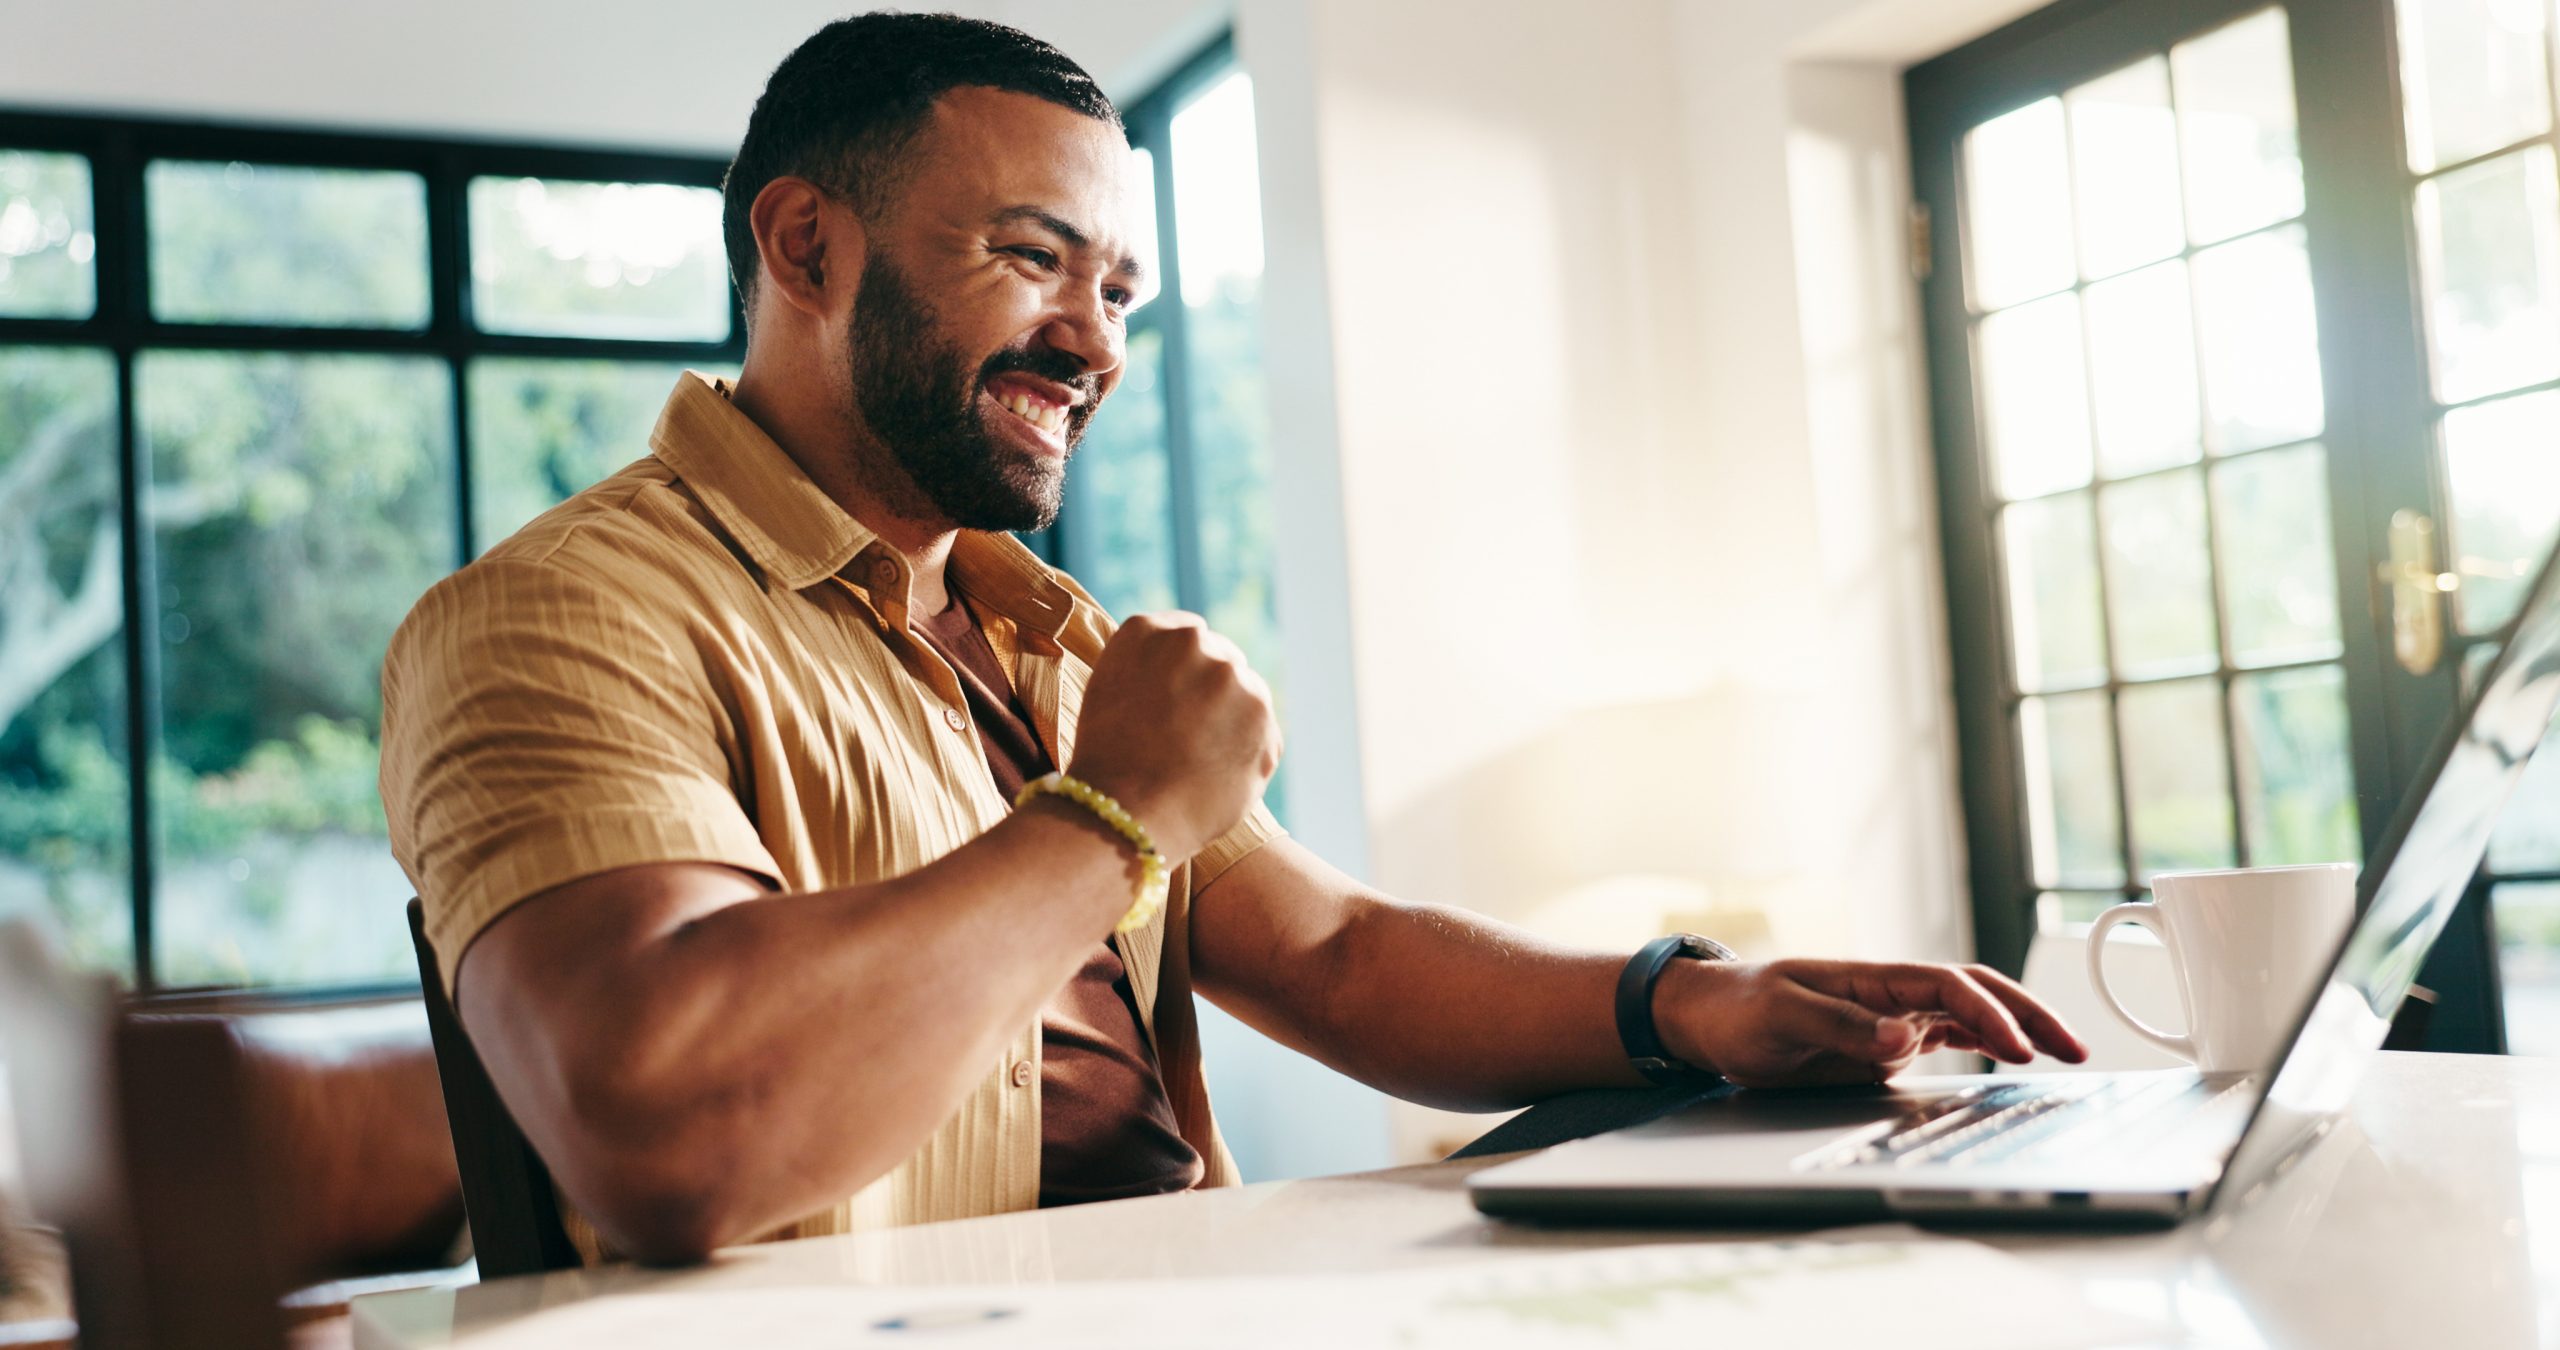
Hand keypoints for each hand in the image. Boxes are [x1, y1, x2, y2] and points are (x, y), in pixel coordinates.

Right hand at [1066, 612, 1280, 860]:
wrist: (1126, 813)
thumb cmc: (1106, 761)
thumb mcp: (1109, 690)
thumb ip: (1150, 664)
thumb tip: (1187, 669)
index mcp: (1148, 630)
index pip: (1187, 635)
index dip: (1184, 671)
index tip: (1177, 699)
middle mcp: (1195, 643)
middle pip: (1221, 661)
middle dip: (1212, 694)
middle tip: (1188, 738)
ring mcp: (1234, 679)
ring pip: (1246, 697)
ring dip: (1233, 723)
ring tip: (1197, 764)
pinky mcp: (1264, 719)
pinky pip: (1263, 736)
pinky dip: (1248, 756)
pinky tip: (1215, 778)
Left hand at [1653, 958, 2088, 1087]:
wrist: (1709, 1018)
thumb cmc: (1740, 1009)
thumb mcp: (1782, 1017)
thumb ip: (1843, 1027)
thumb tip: (1906, 1038)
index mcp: (1873, 978)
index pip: (1949, 987)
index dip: (1988, 1015)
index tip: (2017, 1047)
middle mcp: (1892, 993)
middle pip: (1976, 992)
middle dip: (2028, 1014)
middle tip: (2073, 1046)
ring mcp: (1893, 1016)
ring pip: (1972, 1014)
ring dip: (2018, 1029)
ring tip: (2065, 1053)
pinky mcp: (1887, 1040)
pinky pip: (1950, 1036)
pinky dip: (1988, 1043)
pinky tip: (2015, 1058)